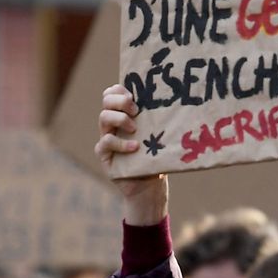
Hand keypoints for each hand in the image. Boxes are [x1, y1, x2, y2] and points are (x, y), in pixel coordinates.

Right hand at [96, 85, 168, 225]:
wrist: (150, 187)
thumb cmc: (157, 157)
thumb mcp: (159, 134)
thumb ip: (157, 118)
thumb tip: (174, 98)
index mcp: (123, 115)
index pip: (112, 94)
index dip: (119, 90)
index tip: (134, 94)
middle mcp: (112, 125)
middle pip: (106, 101)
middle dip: (120, 101)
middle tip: (136, 109)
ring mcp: (106, 139)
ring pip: (103, 118)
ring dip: (120, 119)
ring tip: (135, 128)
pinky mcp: (104, 156)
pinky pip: (106, 143)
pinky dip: (121, 143)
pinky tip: (134, 148)